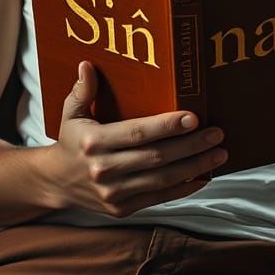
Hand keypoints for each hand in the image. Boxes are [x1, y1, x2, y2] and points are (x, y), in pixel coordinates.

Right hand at [47, 60, 228, 217]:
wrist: (56, 182)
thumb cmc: (71, 142)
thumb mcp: (70, 113)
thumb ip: (82, 91)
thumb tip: (87, 65)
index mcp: (94, 142)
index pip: (138, 133)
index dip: (167, 126)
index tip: (194, 118)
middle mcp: (104, 169)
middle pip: (157, 157)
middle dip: (191, 146)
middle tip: (217, 134)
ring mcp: (113, 193)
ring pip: (163, 179)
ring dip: (195, 167)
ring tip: (218, 153)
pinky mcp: (122, 209)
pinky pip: (159, 198)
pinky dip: (184, 188)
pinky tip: (203, 176)